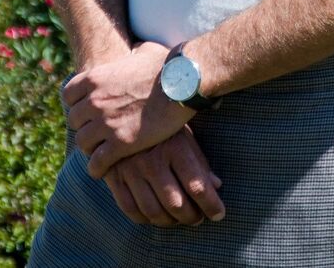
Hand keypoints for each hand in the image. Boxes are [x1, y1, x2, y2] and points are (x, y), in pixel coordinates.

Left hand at [64, 41, 192, 177]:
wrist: (182, 84)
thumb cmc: (166, 65)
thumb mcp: (143, 50)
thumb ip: (131, 52)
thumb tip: (135, 49)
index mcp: (95, 78)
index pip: (68, 95)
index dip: (77, 103)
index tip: (88, 109)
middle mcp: (94, 101)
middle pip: (74, 121)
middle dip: (85, 126)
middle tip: (98, 131)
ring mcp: (105, 123)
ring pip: (82, 143)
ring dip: (91, 147)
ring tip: (101, 150)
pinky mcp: (120, 144)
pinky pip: (96, 163)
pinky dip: (97, 168)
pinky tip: (104, 169)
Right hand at [104, 126, 224, 226]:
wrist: (122, 111)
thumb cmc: (161, 126)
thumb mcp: (184, 136)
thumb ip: (199, 162)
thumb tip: (217, 186)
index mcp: (174, 147)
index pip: (197, 186)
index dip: (211, 205)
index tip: (219, 214)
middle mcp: (152, 160)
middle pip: (176, 204)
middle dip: (191, 217)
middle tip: (198, 218)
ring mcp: (131, 170)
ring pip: (153, 211)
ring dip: (170, 222)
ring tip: (179, 219)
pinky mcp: (114, 177)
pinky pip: (131, 209)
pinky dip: (145, 219)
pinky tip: (156, 215)